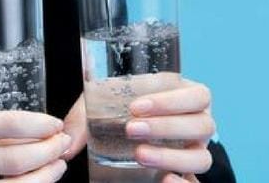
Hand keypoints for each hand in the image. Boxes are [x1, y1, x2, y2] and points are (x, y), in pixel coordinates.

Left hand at [60, 78, 215, 182]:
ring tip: (139, 155)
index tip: (136, 106)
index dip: (172, 101)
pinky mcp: (187, 171)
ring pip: (201, 157)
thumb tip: (65, 144)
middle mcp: (198, 123)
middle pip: (203, 125)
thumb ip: (84, 119)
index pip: (198, 95)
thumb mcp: (103, 105)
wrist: (128, 132)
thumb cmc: (121, 109)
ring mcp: (195, 149)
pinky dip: (184, 182)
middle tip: (131, 129)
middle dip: (167, 127)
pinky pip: (196, 181)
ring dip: (172, 156)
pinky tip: (163, 179)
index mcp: (185, 95)